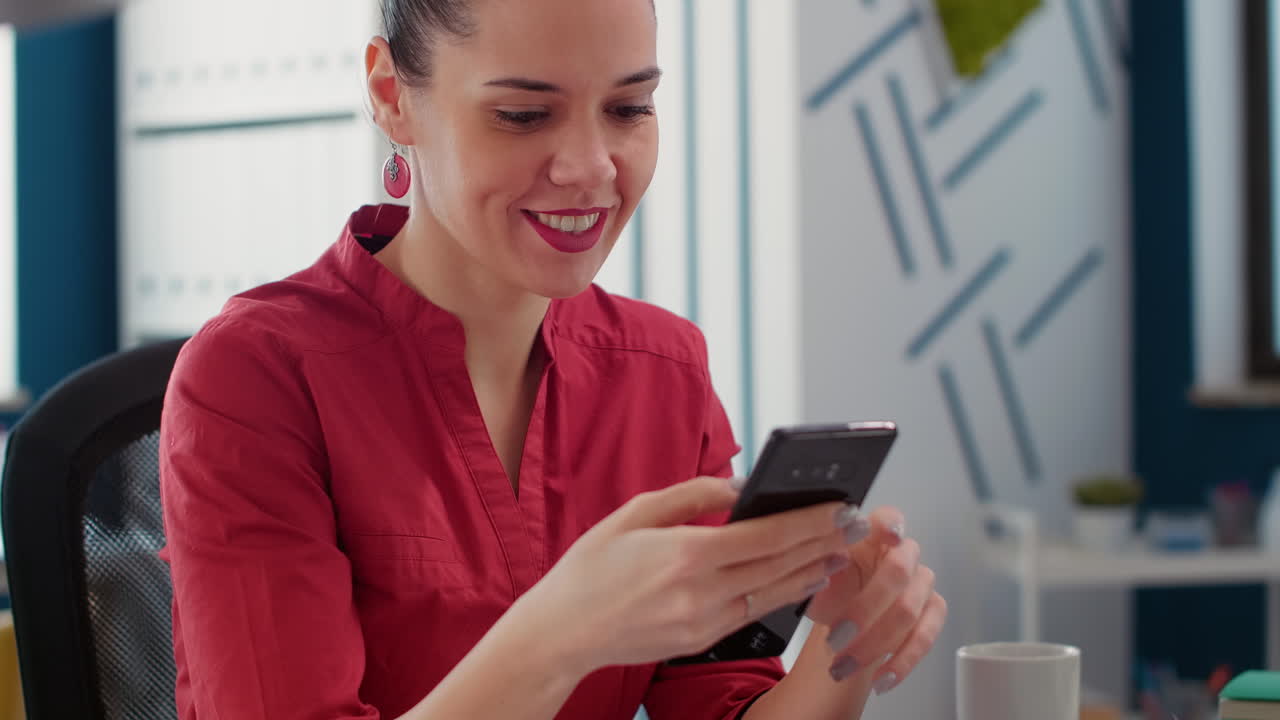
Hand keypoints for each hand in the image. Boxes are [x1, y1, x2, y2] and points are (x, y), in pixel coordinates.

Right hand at [511, 476, 857, 673]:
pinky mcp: (701, 640)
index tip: (841, 506)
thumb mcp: (632, 515)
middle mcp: (701, 592)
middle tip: (858, 523)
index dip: (811, 521)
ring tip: (841, 552)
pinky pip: (753, 612)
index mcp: (685, 554)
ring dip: (812, 571)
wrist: (561, 634)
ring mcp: (703, 622)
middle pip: (781, 565)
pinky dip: (782, 594)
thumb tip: (738, 486)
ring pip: (774, 593)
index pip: (767, 535)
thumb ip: (690, 496)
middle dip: (824, 542)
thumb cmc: (589, 569)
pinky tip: (800, 580)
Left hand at [804, 507, 946, 692]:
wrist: (841, 623)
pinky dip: (901, 662)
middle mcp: (902, 554)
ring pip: (909, 610)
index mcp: (871, 536)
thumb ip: (820, 568)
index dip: (890, 525)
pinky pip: (926, 636)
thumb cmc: (830, 592)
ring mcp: (921, 582)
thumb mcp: (815, 580)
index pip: (888, 518)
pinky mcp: (933, 611)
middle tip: (837, 637)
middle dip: (865, 609)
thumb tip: (819, 566)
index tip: (888, 535)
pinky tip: (881, 679)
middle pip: (897, 572)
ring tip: (844, 664)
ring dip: (875, 643)